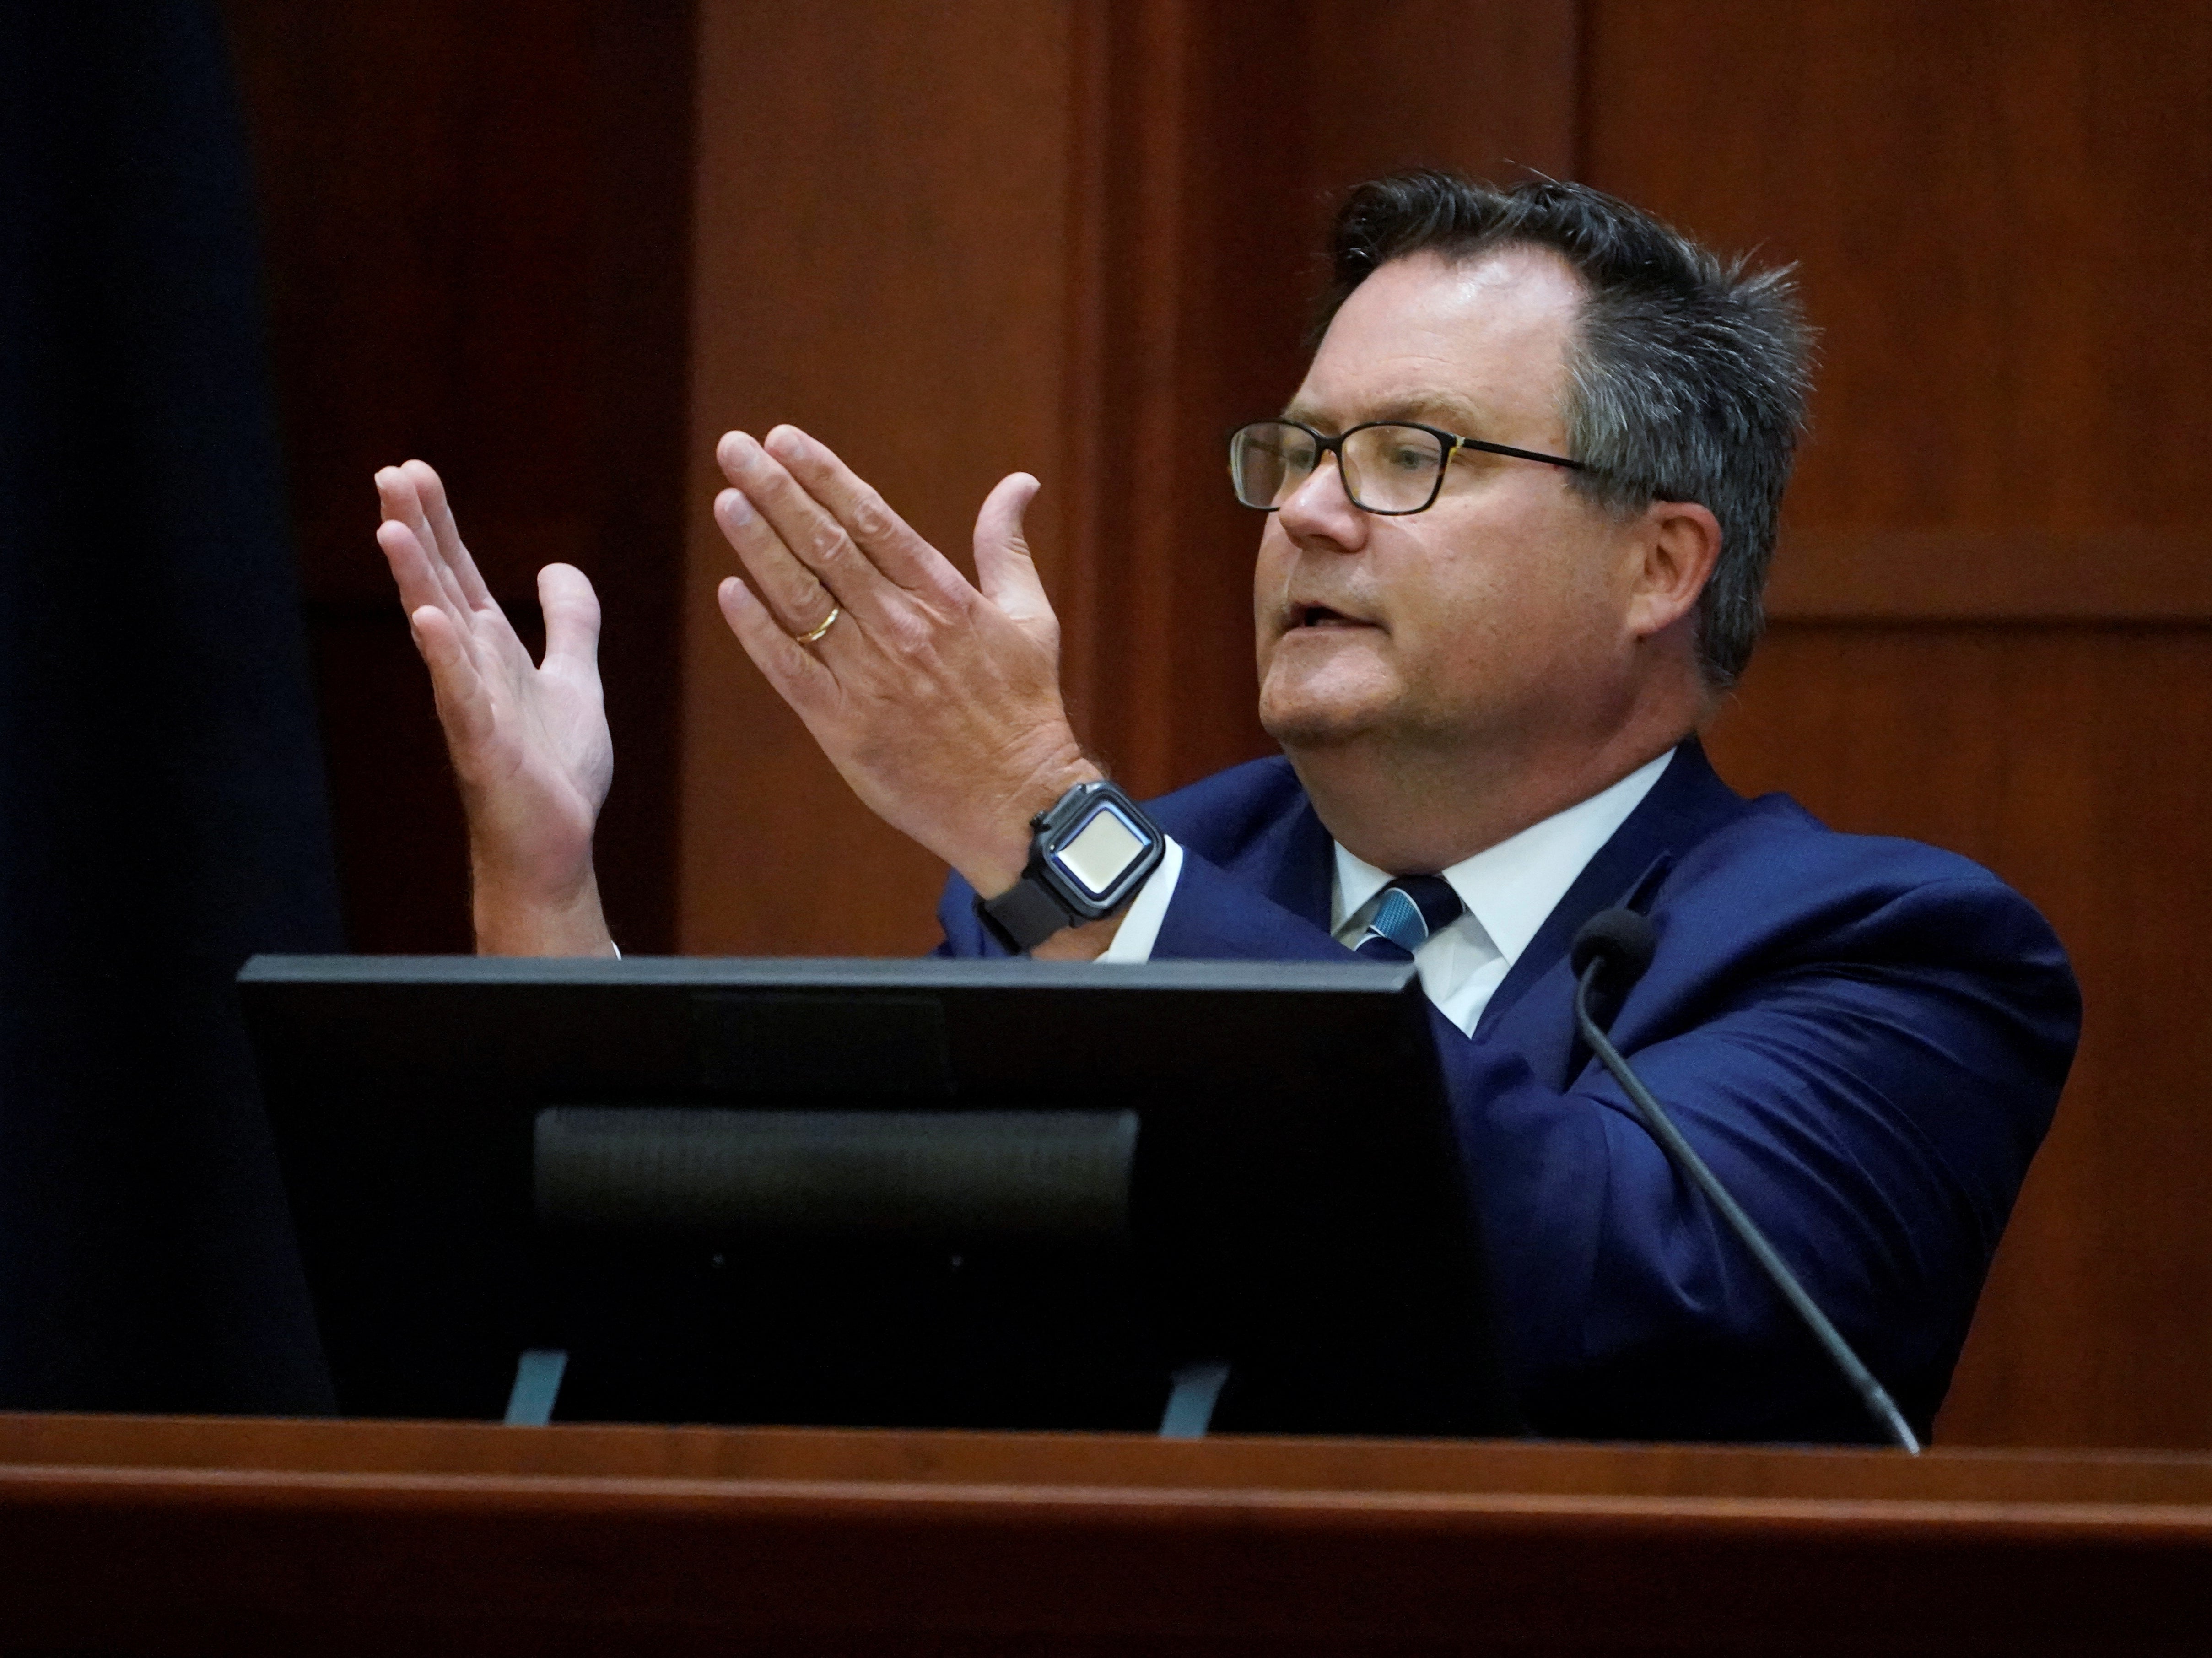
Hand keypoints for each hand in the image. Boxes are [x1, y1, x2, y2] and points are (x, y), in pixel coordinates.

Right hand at [374, 460, 615, 955]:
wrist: (554, 848)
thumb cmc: (554, 771)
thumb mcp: (574, 680)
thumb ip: (569, 624)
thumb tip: (556, 567)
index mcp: (493, 653)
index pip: (459, 574)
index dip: (438, 523)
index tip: (413, 469)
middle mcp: (473, 671)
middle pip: (439, 586)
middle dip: (417, 531)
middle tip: (391, 472)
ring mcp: (471, 708)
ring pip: (436, 632)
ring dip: (415, 579)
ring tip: (391, 527)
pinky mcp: (483, 748)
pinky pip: (460, 696)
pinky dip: (445, 658)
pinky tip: (427, 619)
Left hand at [709, 425, 1099, 906]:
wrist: (1016, 803)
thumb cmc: (1026, 709)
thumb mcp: (1031, 618)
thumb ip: (1006, 547)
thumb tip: (1018, 483)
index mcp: (944, 598)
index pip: (872, 519)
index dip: (824, 475)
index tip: (784, 439)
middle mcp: (901, 628)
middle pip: (826, 545)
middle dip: (776, 491)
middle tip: (735, 449)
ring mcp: (868, 678)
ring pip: (800, 599)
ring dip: (759, 546)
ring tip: (727, 501)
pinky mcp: (843, 727)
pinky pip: (789, 669)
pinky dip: (757, 630)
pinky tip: (731, 591)